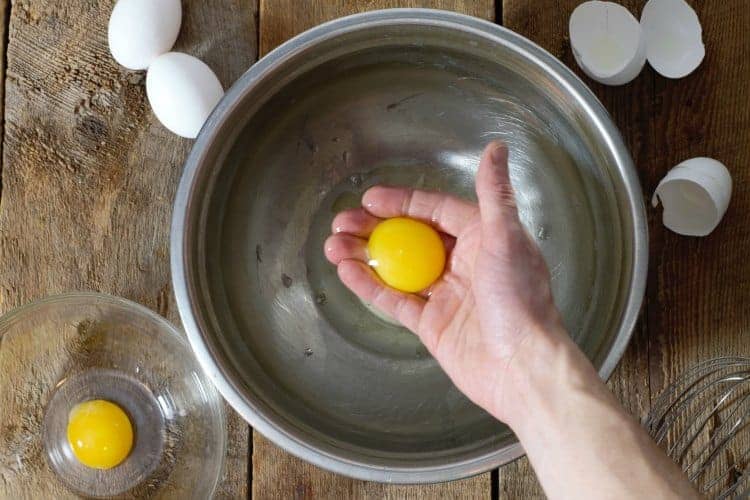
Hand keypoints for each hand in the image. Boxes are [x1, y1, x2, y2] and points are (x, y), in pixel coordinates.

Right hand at [324, 141, 567, 422]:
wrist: (522, 368)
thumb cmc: (521, 300)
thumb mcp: (506, 239)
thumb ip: (494, 194)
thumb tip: (496, 147)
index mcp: (481, 238)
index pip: (434, 211)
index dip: (401, 202)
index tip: (369, 198)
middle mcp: (461, 263)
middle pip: (409, 238)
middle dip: (373, 228)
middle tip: (341, 223)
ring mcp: (444, 294)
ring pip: (397, 268)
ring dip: (365, 255)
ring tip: (332, 246)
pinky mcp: (431, 324)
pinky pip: (395, 300)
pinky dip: (370, 286)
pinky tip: (346, 272)